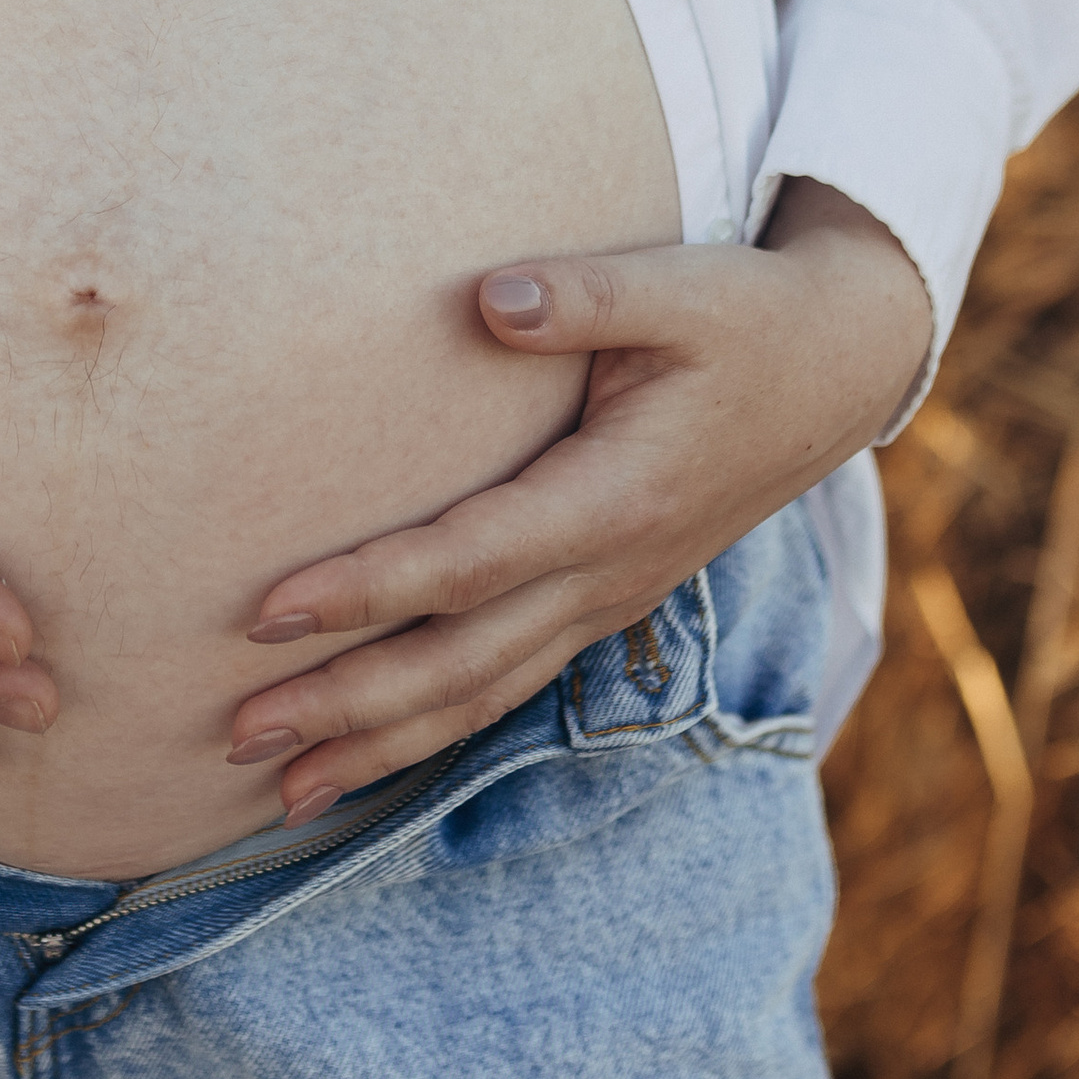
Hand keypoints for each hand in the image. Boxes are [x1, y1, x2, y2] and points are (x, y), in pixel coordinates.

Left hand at [217, 182, 930, 821]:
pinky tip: (366, 754)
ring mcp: (608, 597)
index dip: (367, 592)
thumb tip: (488, 297)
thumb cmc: (749, 318)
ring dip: (379, 745)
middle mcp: (608, 572)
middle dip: (347, 708)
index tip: (267, 611)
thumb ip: (585, 295)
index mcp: (614, 499)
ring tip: (280, 791)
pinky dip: (433, 728)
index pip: (467, 563)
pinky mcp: (603, 597)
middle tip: (237, 736)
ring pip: (483, 695)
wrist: (841, 368)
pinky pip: (509, 682)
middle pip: (461, 664)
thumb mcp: (682, 288)